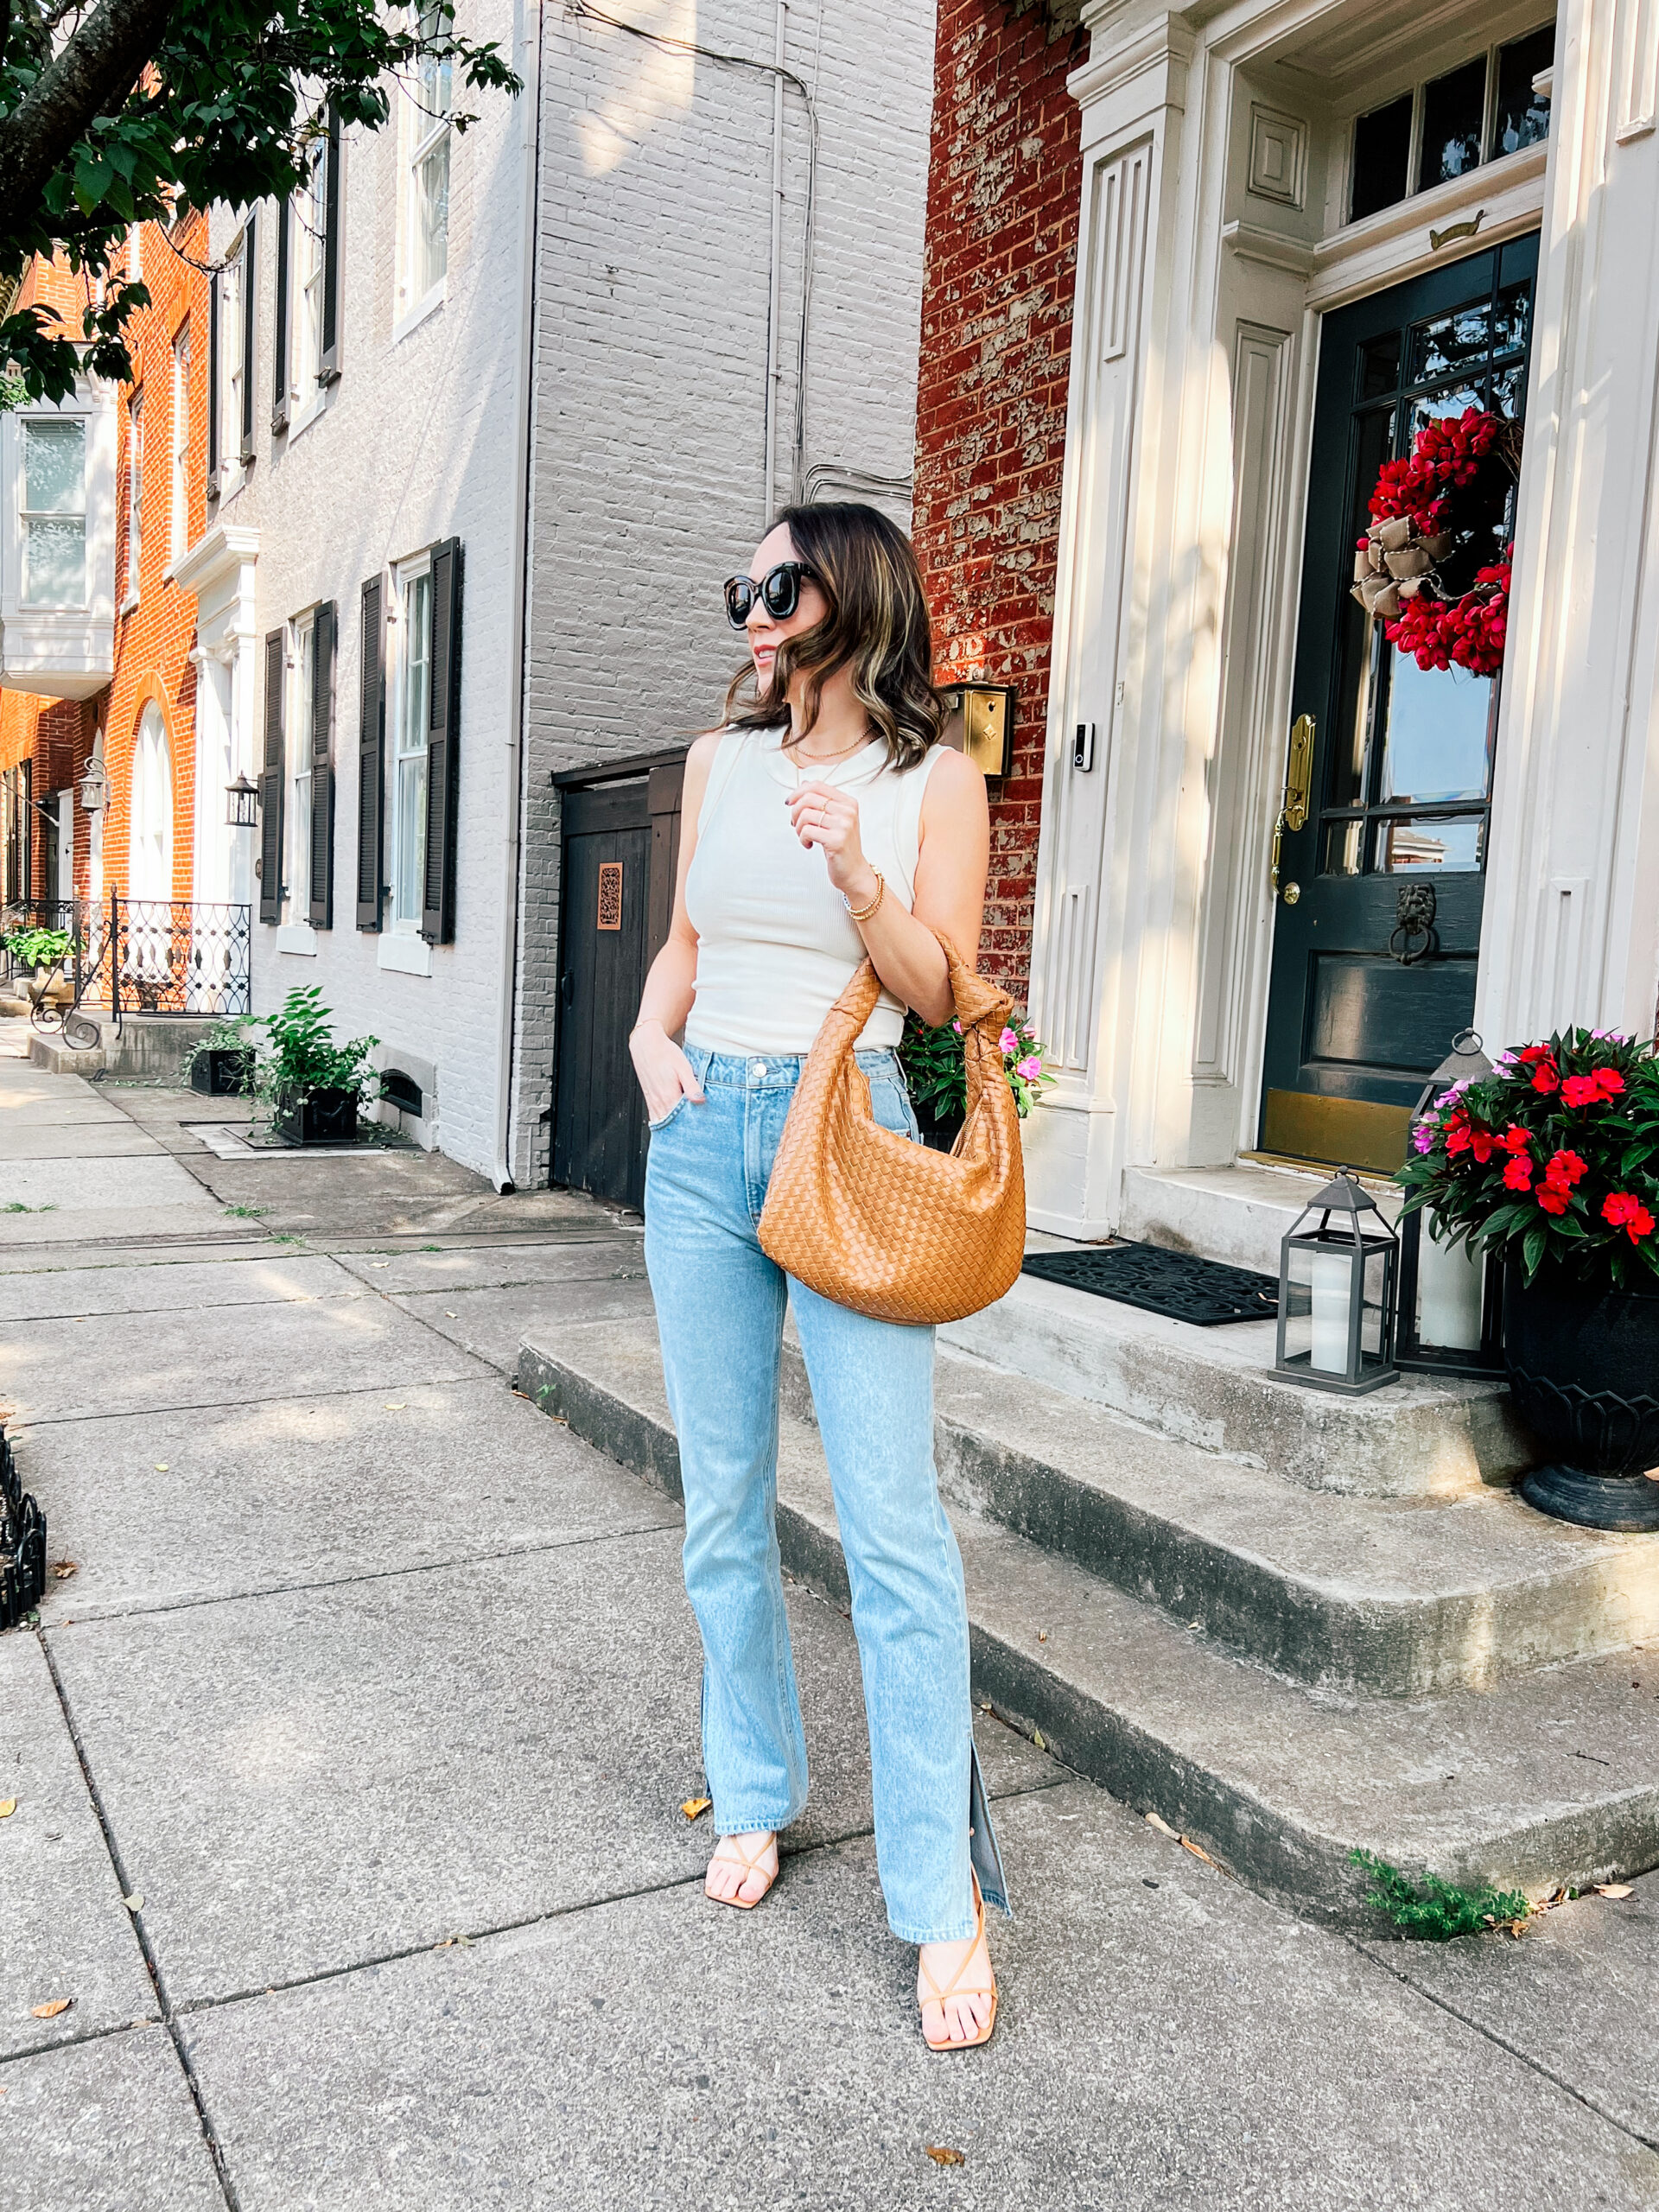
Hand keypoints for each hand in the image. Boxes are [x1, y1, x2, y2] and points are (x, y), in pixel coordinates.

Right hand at [629, 1019, 705, 1123]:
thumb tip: (700, 1100)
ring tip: (686, 1133)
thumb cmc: (666, 1054)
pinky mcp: (650, 1100)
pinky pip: (657, 1118)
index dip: (693, 1126)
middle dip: (685, 1131)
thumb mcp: (683, 1068)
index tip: (703, 1128)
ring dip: (674, 1128)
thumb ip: (691, 1086)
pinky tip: (673, 1125)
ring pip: (664, 1124)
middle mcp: (659, 1102)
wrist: (646, 1045)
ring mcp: (652, 1103)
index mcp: (669, 1096)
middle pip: (673, 1125)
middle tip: (697, 1134)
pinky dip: (665, 1123)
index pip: (683, 1120)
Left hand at [786, 782, 877, 905]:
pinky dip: (802, 839)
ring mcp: (843, 825)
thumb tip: (804, 785)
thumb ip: (822, 802)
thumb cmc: (842, 846)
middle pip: (809, 798)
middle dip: (795, 812)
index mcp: (848, 803)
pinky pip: (807, 831)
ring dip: (798, 827)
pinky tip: (809, 845)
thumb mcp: (835, 820)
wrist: (854, 871)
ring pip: (805, 815)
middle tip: (795, 824)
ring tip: (803, 836)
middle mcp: (848, 811)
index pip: (817, 785)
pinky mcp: (836, 840)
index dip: (798, 792)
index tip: (790, 802)